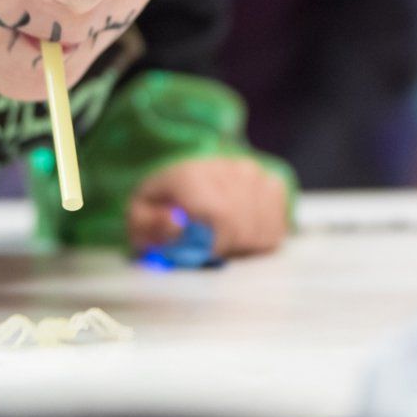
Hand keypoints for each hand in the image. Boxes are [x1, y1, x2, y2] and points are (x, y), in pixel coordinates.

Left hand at [126, 157, 288, 257]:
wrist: (183, 178)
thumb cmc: (161, 204)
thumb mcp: (138, 218)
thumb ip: (151, 225)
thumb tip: (176, 224)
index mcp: (190, 175)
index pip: (220, 215)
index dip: (215, 242)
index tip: (203, 248)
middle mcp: (227, 169)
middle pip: (244, 225)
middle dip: (228, 246)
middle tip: (210, 245)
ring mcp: (254, 175)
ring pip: (263, 228)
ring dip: (244, 243)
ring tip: (223, 236)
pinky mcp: (272, 184)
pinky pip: (277, 225)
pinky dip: (261, 236)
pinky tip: (241, 230)